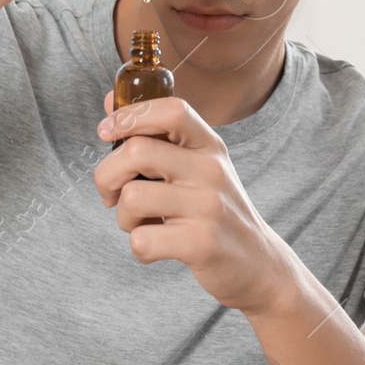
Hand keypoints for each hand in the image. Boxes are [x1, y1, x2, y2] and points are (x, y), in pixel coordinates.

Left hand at [94, 92, 293, 313]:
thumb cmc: (214, 211)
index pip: (171, 110)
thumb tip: (111, 100)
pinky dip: (139, 249)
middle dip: (106, 175)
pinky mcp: (202, 244)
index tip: (105, 132)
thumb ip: (155, 136)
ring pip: (132, 197)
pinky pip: (142, 240)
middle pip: (136, 151)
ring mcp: (208, 207)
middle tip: (111, 194)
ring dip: (123, 218)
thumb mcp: (195, 167)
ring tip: (141, 224)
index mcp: (209, 146)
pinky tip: (156, 248)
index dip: (130, 115)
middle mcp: (211, 170)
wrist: (258, 264)